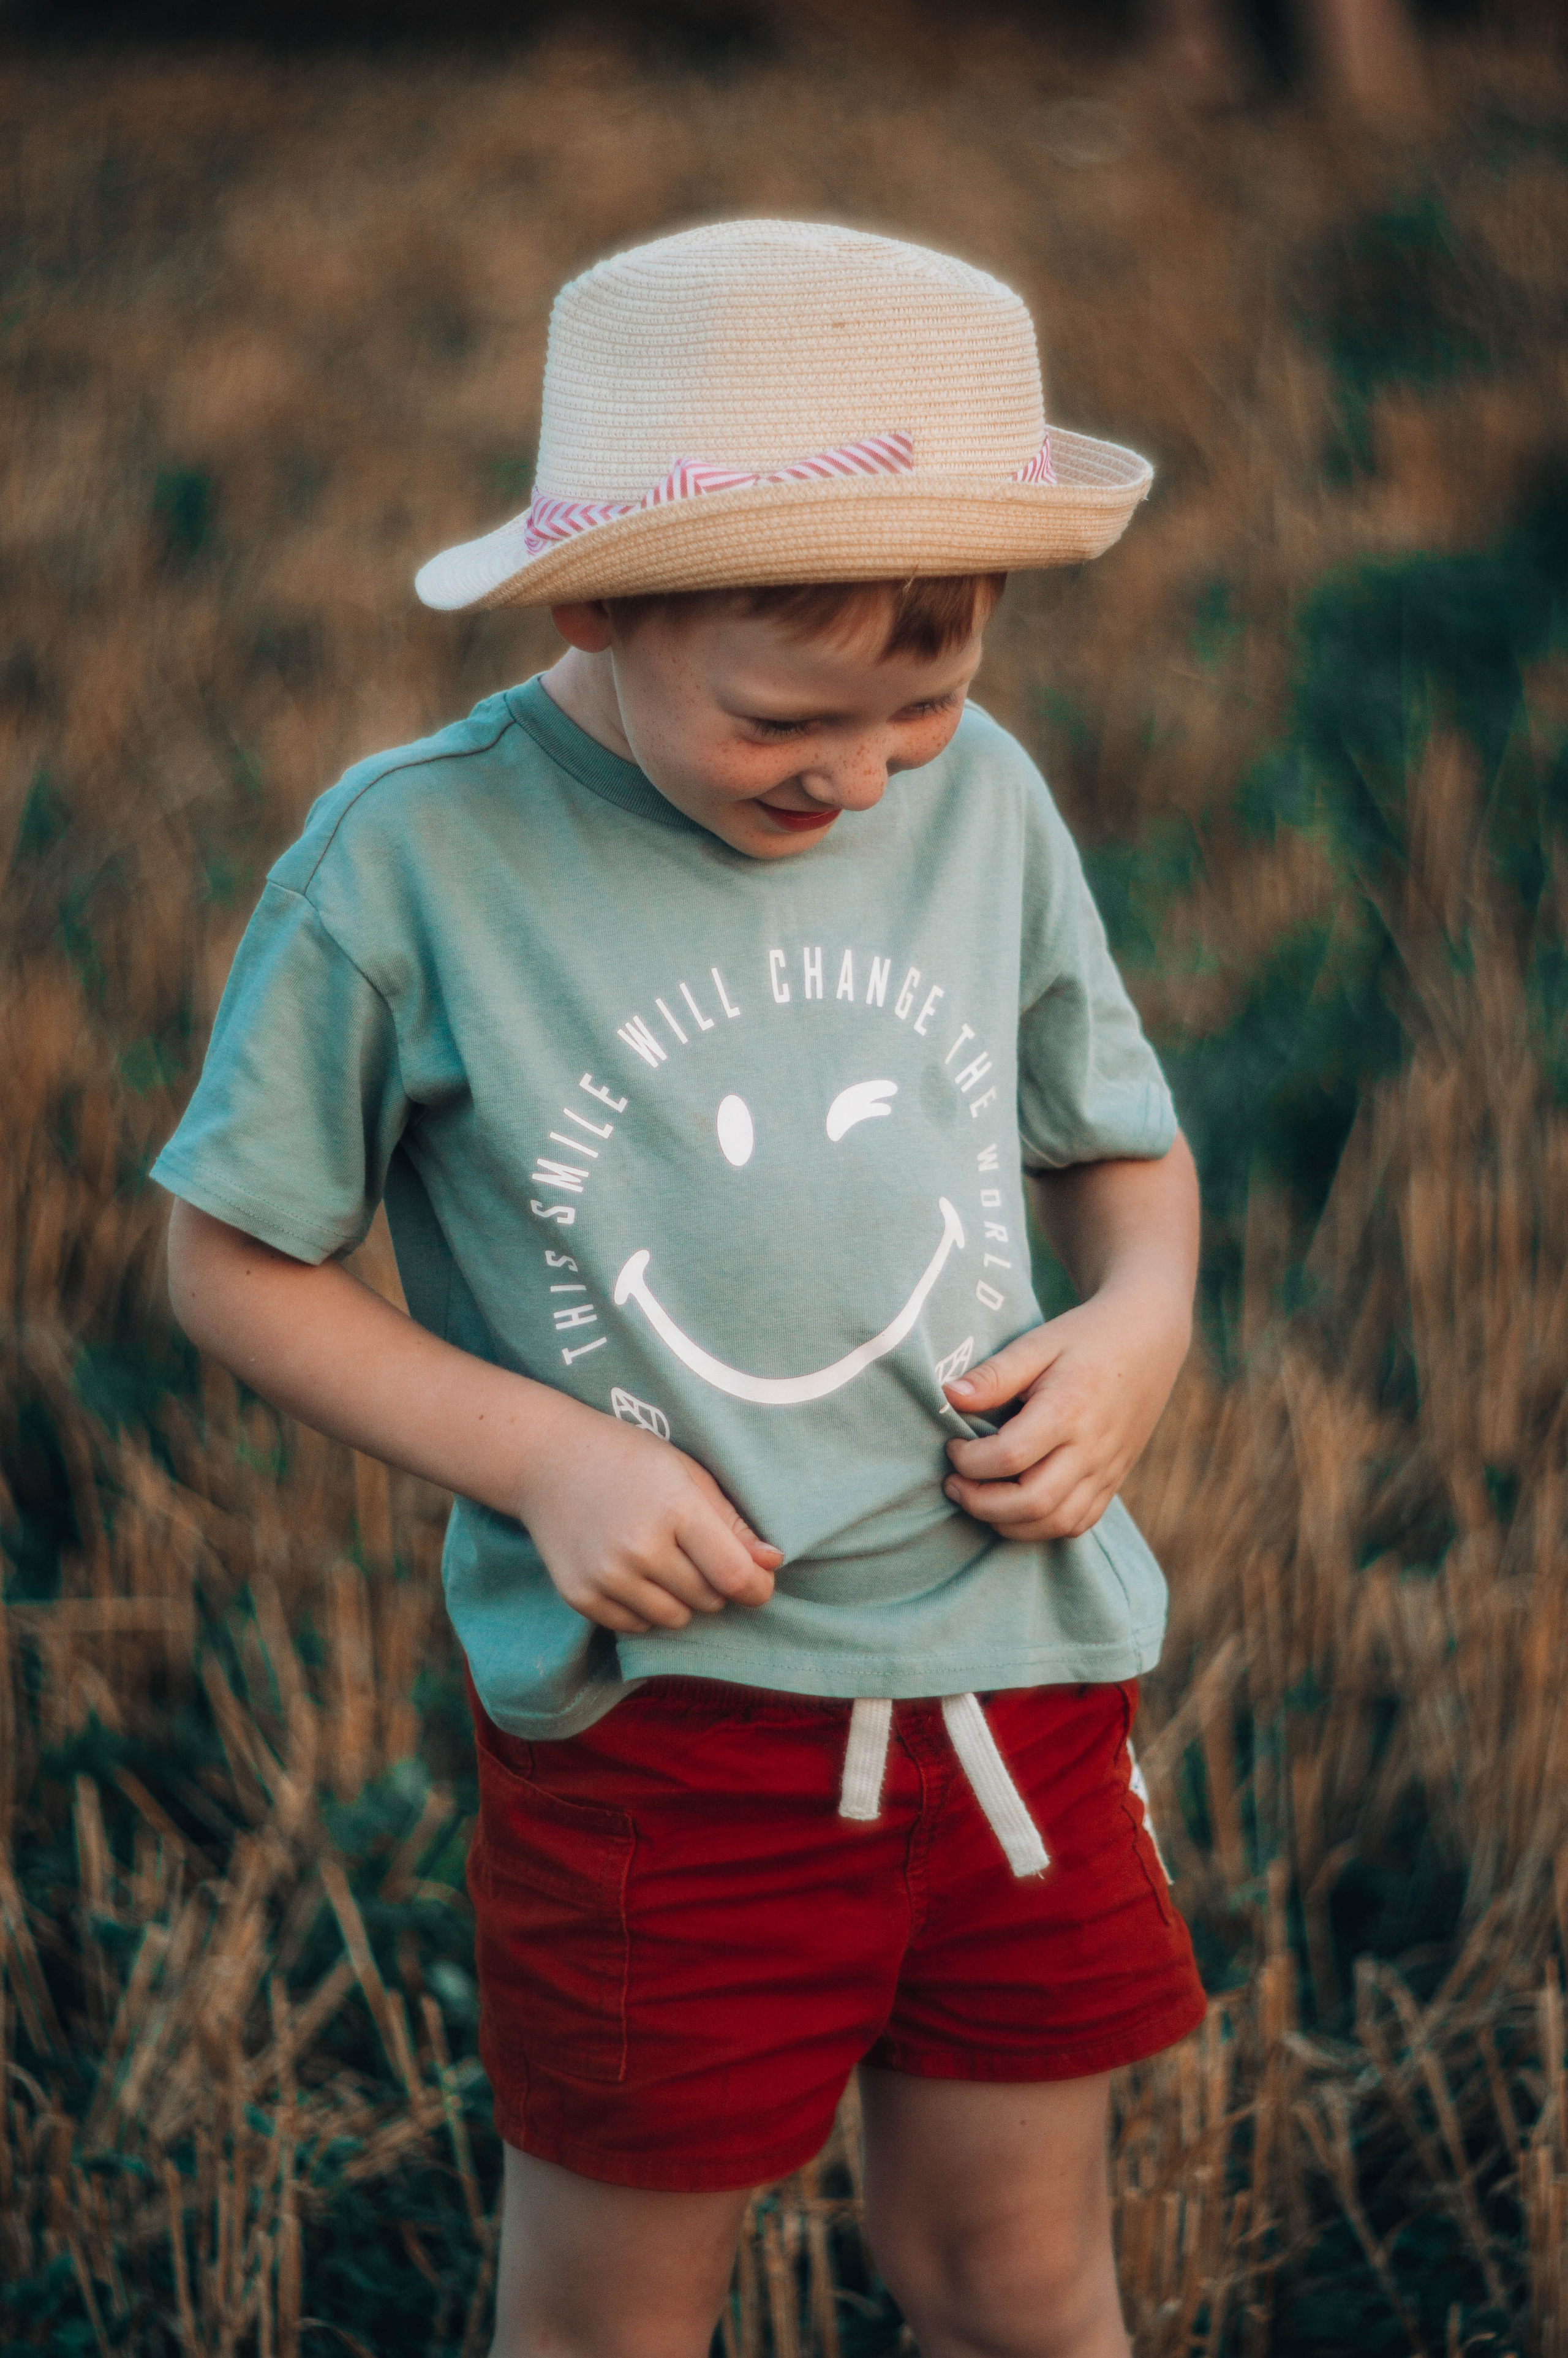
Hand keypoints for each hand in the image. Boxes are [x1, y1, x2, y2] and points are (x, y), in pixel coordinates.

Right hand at [514, 1398, 781, 1634]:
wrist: (548, 1460)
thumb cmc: (629, 1459)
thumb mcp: (688, 1473)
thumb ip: (732, 1523)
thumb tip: (772, 1564)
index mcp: (675, 1508)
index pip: (734, 1575)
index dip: (757, 1587)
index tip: (759, 1583)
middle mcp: (639, 1547)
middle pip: (708, 1600)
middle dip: (715, 1585)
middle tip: (695, 1553)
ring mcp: (606, 1575)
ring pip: (674, 1619)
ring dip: (681, 1600)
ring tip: (663, 1561)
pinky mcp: (580, 1596)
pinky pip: (636, 1626)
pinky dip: (644, 1609)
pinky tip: (632, 1572)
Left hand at [940, 1286, 1188, 1541]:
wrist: (1149, 1340)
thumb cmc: (1085, 1337)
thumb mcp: (1037, 1343)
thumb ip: (994, 1375)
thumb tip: (949, 1396)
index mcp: (1069, 1409)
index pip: (1010, 1457)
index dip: (969, 1460)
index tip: (952, 1445)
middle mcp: (1092, 1448)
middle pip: (1032, 1502)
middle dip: (980, 1503)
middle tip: (954, 1483)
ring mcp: (1107, 1470)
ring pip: (1055, 1522)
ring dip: (1007, 1522)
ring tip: (978, 1497)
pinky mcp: (1114, 1481)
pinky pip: (1078, 1523)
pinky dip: (1040, 1526)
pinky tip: (1015, 1506)